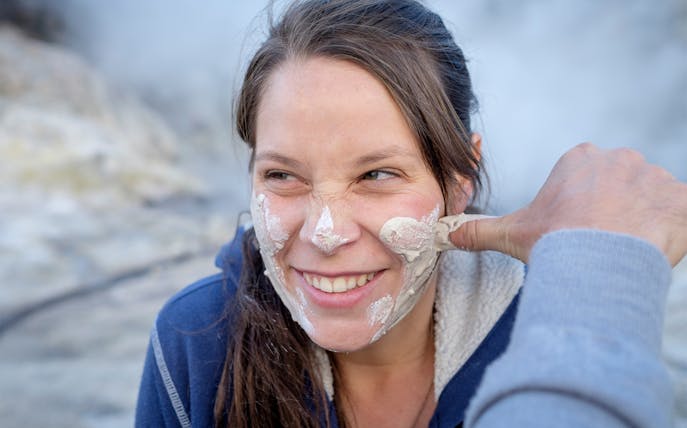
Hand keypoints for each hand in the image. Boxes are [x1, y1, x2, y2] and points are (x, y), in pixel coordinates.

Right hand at [450, 143, 686, 265]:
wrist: (599, 263)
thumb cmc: (556, 243)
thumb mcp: (511, 235)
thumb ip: (479, 231)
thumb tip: (446, 234)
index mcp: (580, 160)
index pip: (585, 178)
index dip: (580, 208)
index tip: (576, 229)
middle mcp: (619, 159)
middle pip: (619, 184)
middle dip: (613, 210)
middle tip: (599, 241)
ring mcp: (654, 177)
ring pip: (650, 198)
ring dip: (642, 219)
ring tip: (623, 249)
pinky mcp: (681, 199)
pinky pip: (680, 211)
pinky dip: (671, 229)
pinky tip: (652, 248)